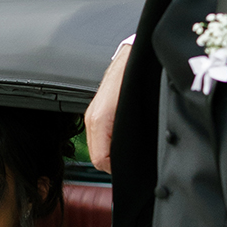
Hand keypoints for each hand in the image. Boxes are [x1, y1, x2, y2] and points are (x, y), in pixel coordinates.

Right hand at [85, 39, 132, 171]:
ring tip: (129, 147)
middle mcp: (92, 118)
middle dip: (114, 161)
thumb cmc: (134, 79)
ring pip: (97, 147)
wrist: (131, 58)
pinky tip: (123, 135)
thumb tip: (129, 156)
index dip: (117, 168)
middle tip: (131, 158)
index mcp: (100, 120)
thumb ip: (127, 136)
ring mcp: (92, 115)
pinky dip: (110, 141)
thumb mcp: (134, 111)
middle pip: (97, 157)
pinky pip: (99, 136)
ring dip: (112, 151)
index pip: (100, 161)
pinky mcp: (96, 112)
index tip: (129, 166)